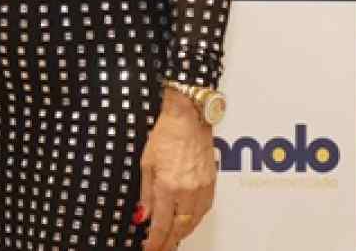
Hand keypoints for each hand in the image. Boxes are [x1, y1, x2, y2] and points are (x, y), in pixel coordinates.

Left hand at [139, 88, 217, 250]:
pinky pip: (204, 210)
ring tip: (171, 239)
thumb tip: (143, 216)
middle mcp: (187, 190)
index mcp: (168, 186)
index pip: (161, 225)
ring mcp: (202, 188)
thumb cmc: (166, 134)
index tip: (150, 249)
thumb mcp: (147, 163)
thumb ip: (145, 193)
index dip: (155, 242)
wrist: (189, 117)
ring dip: (182, 233)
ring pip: (193, 222)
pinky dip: (194, 220)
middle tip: (160, 248)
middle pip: (179, 228)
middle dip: (168, 242)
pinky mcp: (212, 183)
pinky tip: (187, 222)